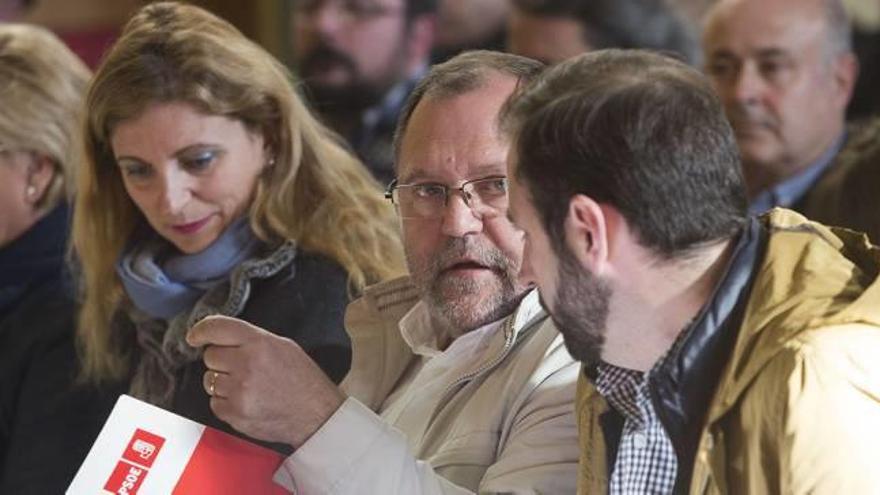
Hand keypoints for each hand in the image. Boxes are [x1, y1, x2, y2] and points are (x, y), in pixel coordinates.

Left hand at [186, 315, 344, 448]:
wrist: (316, 414)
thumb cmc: (302, 380)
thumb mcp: (283, 346)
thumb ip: (252, 339)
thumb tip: (222, 336)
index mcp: (260, 343)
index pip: (217, 328)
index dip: (201, 331)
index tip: (195, 336)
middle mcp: (246, 365)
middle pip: (210, 356)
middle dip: (222, 360)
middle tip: (241, 367)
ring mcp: (239, 391)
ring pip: (209, 380)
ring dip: (223, 382)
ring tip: (247, 386)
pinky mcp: (235, 414)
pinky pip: (214, 403)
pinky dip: (226, 402)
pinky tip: (246, 401)